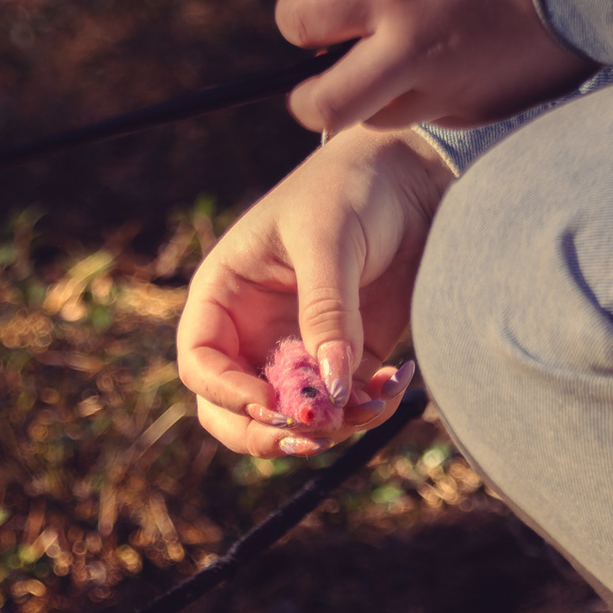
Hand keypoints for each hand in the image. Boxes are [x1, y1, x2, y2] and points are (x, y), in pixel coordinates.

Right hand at [177, 127, 449, 457]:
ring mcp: (295, 352)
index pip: (200, 362)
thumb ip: (325, 312)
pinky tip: (391, 386)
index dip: (225, 393)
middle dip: (265, 431)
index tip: (272, 403)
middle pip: (228, 410)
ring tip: (368, 406)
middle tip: (310, 435)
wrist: (413, 177)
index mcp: (225, 296)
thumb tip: (329, 390)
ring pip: (285, 419)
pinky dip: (363, 412)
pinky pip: (340, 408)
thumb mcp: (329, 240)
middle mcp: (251, 332)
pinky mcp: (342, 362)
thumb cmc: (350, 189)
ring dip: (323, 430)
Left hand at [277, 0, 589, 133]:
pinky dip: (431, 97)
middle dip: (308, 100)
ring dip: (373, 99)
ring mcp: (447, 88)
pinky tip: (462, 60)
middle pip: (321, 108)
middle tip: (318, 85)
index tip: (310, 19)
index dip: (296, 22)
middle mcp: (412, 48)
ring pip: (377, 120)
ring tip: (402, 61)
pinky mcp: (481, 111)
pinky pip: (433, 115)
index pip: (300, 23)